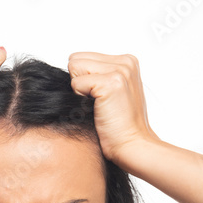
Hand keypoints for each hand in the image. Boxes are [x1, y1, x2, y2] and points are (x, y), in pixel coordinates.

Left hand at [68, 52, 160, 169]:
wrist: (132, 145)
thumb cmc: (119, 126)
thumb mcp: (112, 93)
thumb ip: (97, 75)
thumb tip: (71, 69)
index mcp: (126, 62)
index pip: (82, 58)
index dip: (83, 81)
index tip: (100, 99)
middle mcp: (125, 62)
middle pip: (76, 59)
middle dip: (79, 83)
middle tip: (98, 103)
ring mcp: (120, 70)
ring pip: (74, 67)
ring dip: (80, 91)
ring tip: (99, 106)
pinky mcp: (111, 82)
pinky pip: (76, 83)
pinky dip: (81, 99)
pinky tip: (99, 110)